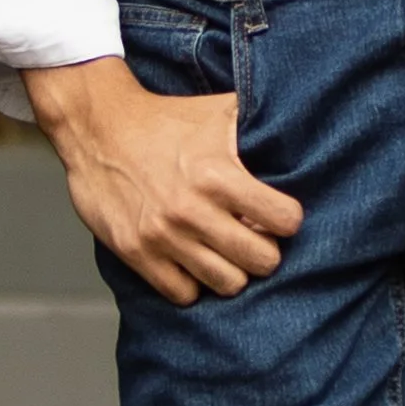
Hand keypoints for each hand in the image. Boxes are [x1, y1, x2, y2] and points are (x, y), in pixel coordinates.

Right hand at [26, 53, 302, 305]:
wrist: (98, 127)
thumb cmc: (166, 119)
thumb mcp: (219, 111)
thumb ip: (262, 125)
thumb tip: (307, 131)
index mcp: (218, 174)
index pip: (285, 220)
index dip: (288, 219)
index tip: (279, 215)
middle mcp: (191, 210)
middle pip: (261, 261)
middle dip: (265, 251)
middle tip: (255, 237)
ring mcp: (162, 236)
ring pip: (226, 284)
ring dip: (232, 270)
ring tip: (226, 251)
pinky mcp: (135, 253)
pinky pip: (183, 293)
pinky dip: (192, 282)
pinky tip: (193, 260)